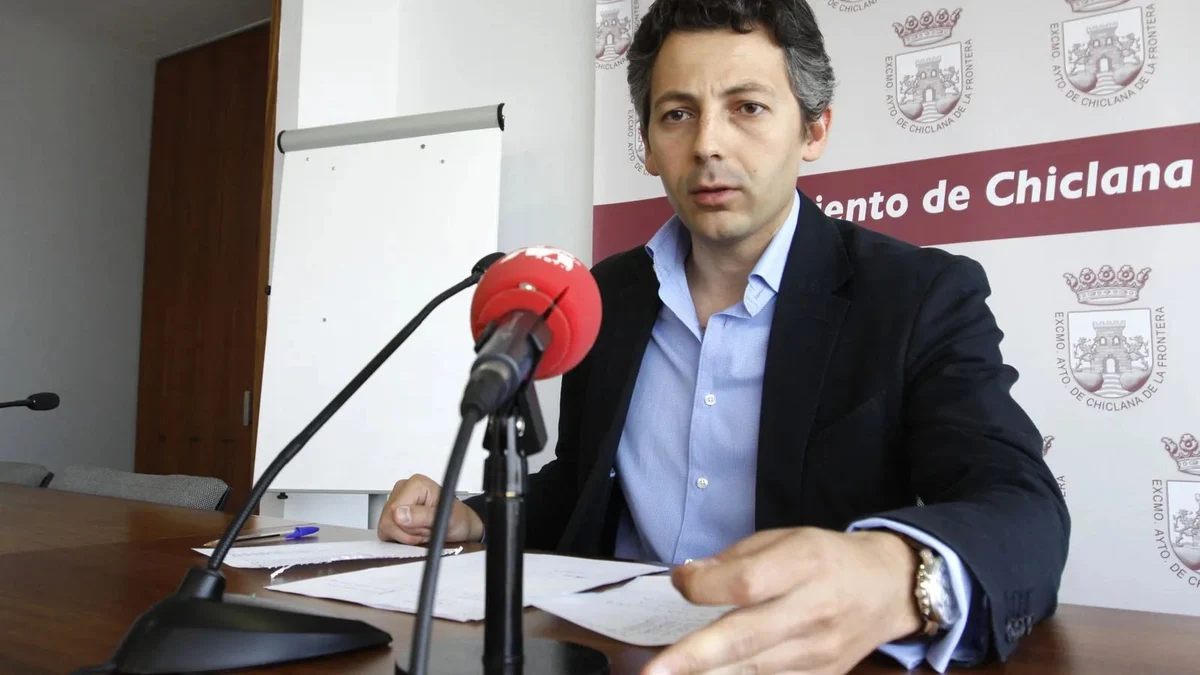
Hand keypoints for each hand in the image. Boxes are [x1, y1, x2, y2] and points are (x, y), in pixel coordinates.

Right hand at [376, 474, 483, 544]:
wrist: (460, 524)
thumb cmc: (457, 518)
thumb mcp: (445, 518)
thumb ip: (422, 516)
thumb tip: (398, 514)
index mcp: (415, 484)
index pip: (394, 510)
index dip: (409, 527)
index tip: (426, 527)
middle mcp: (402, 489)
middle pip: (388, 520)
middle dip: (408, 533)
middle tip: (426, 529)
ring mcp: (395, 501)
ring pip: (385, 527)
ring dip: (405, 536)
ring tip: (423, 530)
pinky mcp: (391, 514)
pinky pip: (385, 531)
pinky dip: (400, 538)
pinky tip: (414, 533)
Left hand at [642, 527, 921, 674]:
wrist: (889, 588)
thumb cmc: (828, 558)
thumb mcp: (786, 539)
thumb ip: (736, 560)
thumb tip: (686, 579)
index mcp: (804, 564)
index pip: (746, 583)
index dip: (703, 587)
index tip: (679, 581)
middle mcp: (813, 611)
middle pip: (745, 638)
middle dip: (693, 657)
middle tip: (653, 672)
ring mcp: (819, 652)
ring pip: (755, 671)